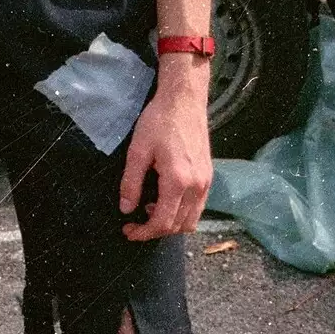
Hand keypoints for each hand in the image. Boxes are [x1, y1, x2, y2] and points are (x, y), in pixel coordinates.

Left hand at [120, 81, 212, 240]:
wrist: (184, 101)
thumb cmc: (159, 121)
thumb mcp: (137, 150)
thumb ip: (131, 182)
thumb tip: (126, 209)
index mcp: (178, 181)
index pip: (163, 222)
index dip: (144, 232)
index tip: (128, 231)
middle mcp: (197, 187)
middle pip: (179, 226)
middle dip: (155, 231)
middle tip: (135, 224)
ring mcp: (206, 182)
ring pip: (191, 220)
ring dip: (170, 223)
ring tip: (148, 210)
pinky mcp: (208, 176)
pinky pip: (198, 207)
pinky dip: (181, 212)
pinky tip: (164, 199)